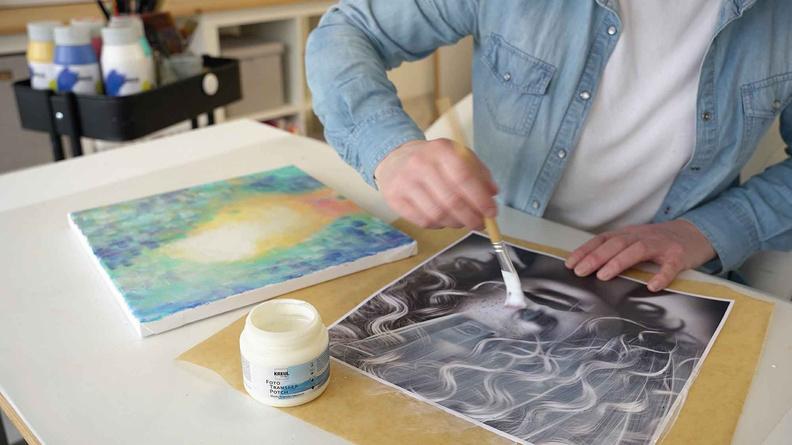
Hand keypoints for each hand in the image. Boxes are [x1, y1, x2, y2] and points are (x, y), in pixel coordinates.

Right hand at [374, 139, 498, 228]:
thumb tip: (492, 194)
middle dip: (471, 217)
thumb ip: (478, 172)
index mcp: (440, 150)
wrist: (394, 158)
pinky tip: (443, 220)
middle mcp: (420, 164)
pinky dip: (438, 225)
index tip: (491, 212)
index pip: (464, 177)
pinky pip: (422, 221)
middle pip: (451, 200)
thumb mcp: (456, 155)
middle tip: (480, 224)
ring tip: (462, 222)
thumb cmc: (431, 159)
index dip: (480, 199)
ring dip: (455, 223)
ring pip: (437, 214)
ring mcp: (405, 183)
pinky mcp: (394, 199)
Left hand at [564, 220, 715, 291]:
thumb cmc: (659, 242)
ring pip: (637, 250)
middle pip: (616, 243)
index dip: (586, 250)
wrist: (695, 234)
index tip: (570, 263)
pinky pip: (670, 266)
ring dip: (619, 262)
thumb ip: (615, 250)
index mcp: (629, 234)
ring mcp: (661, 245)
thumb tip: (587, 267)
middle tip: (580, 271)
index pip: (603, 239)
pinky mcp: (679, 256)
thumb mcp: (634, 241)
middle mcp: (642, 236)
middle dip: (596, 257)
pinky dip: (661, 275)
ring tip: (604, 275)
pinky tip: (652, 286)